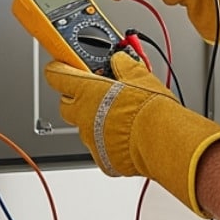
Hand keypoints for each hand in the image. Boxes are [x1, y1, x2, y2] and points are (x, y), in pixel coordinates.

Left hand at [43, 52, 219, 216]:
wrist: (162, 142)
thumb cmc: (150, 110)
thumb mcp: (140, 75)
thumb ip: (124, 65)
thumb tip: (120, 60)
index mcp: (87, 92)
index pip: (57, 75)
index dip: (59, 69)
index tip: (61, 65)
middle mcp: (83, 117)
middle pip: (66, 104)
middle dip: (76, 97)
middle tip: (96, 91)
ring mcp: (91, 140)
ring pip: (86, 128)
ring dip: (97, 121)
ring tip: (121, 116)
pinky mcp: (103, 159)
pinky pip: (101, 147)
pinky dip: (110, 141)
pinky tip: (128, 136)